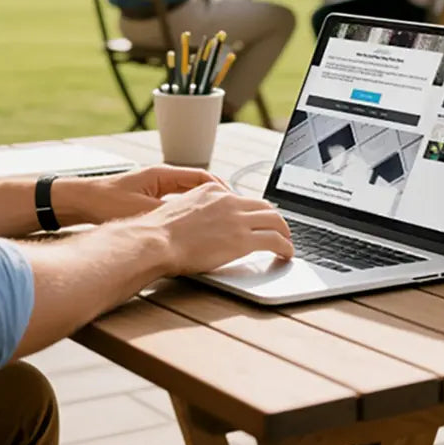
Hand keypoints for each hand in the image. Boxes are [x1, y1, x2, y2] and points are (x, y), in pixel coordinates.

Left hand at [56, 166, 226, 225]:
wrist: (79, 200)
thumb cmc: (105, 202)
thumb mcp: (140, 211)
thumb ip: (166, 215)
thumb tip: (192, 224)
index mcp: (162, 174)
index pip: (201, 176)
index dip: (220, 188)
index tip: (233, 200)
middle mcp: (161, 177)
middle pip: (198, 184)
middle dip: (216, 196)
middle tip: (232, 210)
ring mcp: (155, 187)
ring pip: (188, 193)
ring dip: (203, 203)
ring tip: (219, 218)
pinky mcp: (147, 198)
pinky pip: (176, 202)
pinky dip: (188, 210)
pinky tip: (193, 226)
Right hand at [139, 182, 293, 274]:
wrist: (156, 241)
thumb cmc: (160, 233)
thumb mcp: (180, 210)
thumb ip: (198, 212)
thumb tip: (204, 225)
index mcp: (212, 190)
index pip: (242, 198)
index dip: (255, 211)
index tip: (258, 220)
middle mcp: (228, 200)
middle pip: (264, 206)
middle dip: (275, 219)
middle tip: (279, 230)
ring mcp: (237, 219)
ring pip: (275, 220)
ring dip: (284, 233)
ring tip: (287, 243)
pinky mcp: (242, 239)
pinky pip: (274, 240)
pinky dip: (285, 246)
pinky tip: (286, 254)